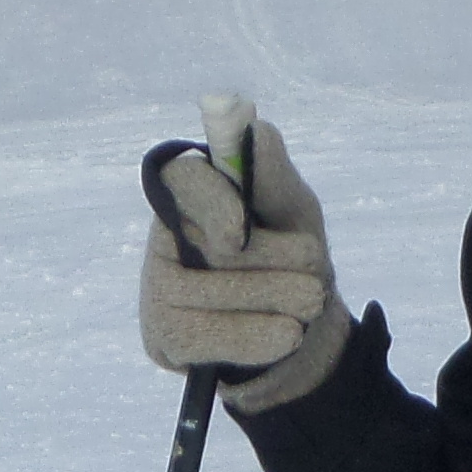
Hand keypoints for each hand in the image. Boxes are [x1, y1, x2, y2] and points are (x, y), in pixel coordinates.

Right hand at [139, 118, 351, 412]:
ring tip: (311, 305)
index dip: (211, 204)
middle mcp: (163, 237)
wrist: (297, 329)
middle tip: (317, 279)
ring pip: (213, 293)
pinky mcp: (161, 337)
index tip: (238, 234)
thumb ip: (273, 177)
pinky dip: (257, 337)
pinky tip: (287, 335)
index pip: (183, 180)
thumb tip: (254, 134)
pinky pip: (209, 337)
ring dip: (277, 299)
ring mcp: (155, 290)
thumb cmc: (291, 256)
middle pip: (209, 246)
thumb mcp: (293, 212)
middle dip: (275, 264)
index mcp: (190, 191)